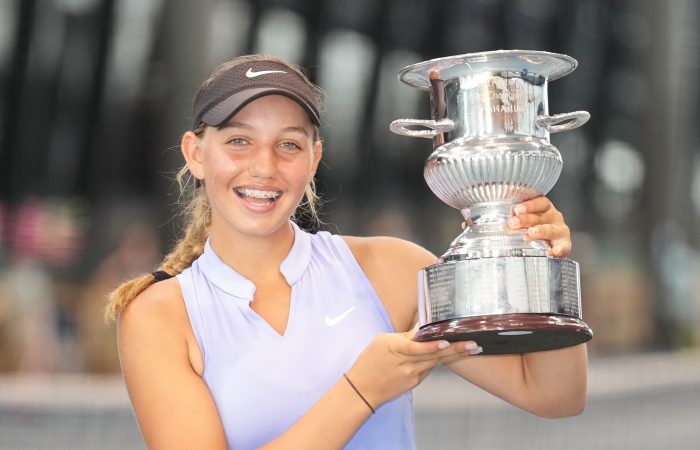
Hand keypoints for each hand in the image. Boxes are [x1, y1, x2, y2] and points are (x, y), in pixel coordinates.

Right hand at [346, 329, 481, 408]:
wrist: (362, 390)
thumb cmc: (369, 361)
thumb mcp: (382, 341)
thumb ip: (404, 335)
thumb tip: (422, 327)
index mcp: (397, 349)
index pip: (417, 347)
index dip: (432, 346)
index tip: (447, 341)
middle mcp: (408, 364)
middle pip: (435, 355)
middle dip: (457, 349)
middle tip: (475, 344)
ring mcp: (413, 375)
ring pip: (437, 361)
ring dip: (456, 354)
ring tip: (473, 348)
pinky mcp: (415, 382)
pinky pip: (430, 368)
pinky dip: (442, 360)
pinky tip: (457, 354)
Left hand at [507, 196, 570, 256]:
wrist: (547, 247)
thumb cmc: (530, 229)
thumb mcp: (523, 222)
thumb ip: (516, 219)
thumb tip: (510, 221)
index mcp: (545, 208)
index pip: (540, 203)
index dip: (529, 205)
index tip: (517, 210)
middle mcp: (554, 217)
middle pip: (542, 216)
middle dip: (527, 219)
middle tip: (514, 222)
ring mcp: (560, 231)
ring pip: (552, 229)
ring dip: (541, 231)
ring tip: (530, 233)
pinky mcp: (565, 244)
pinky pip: (564, 247)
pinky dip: (559, 250)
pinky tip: (551, 253)